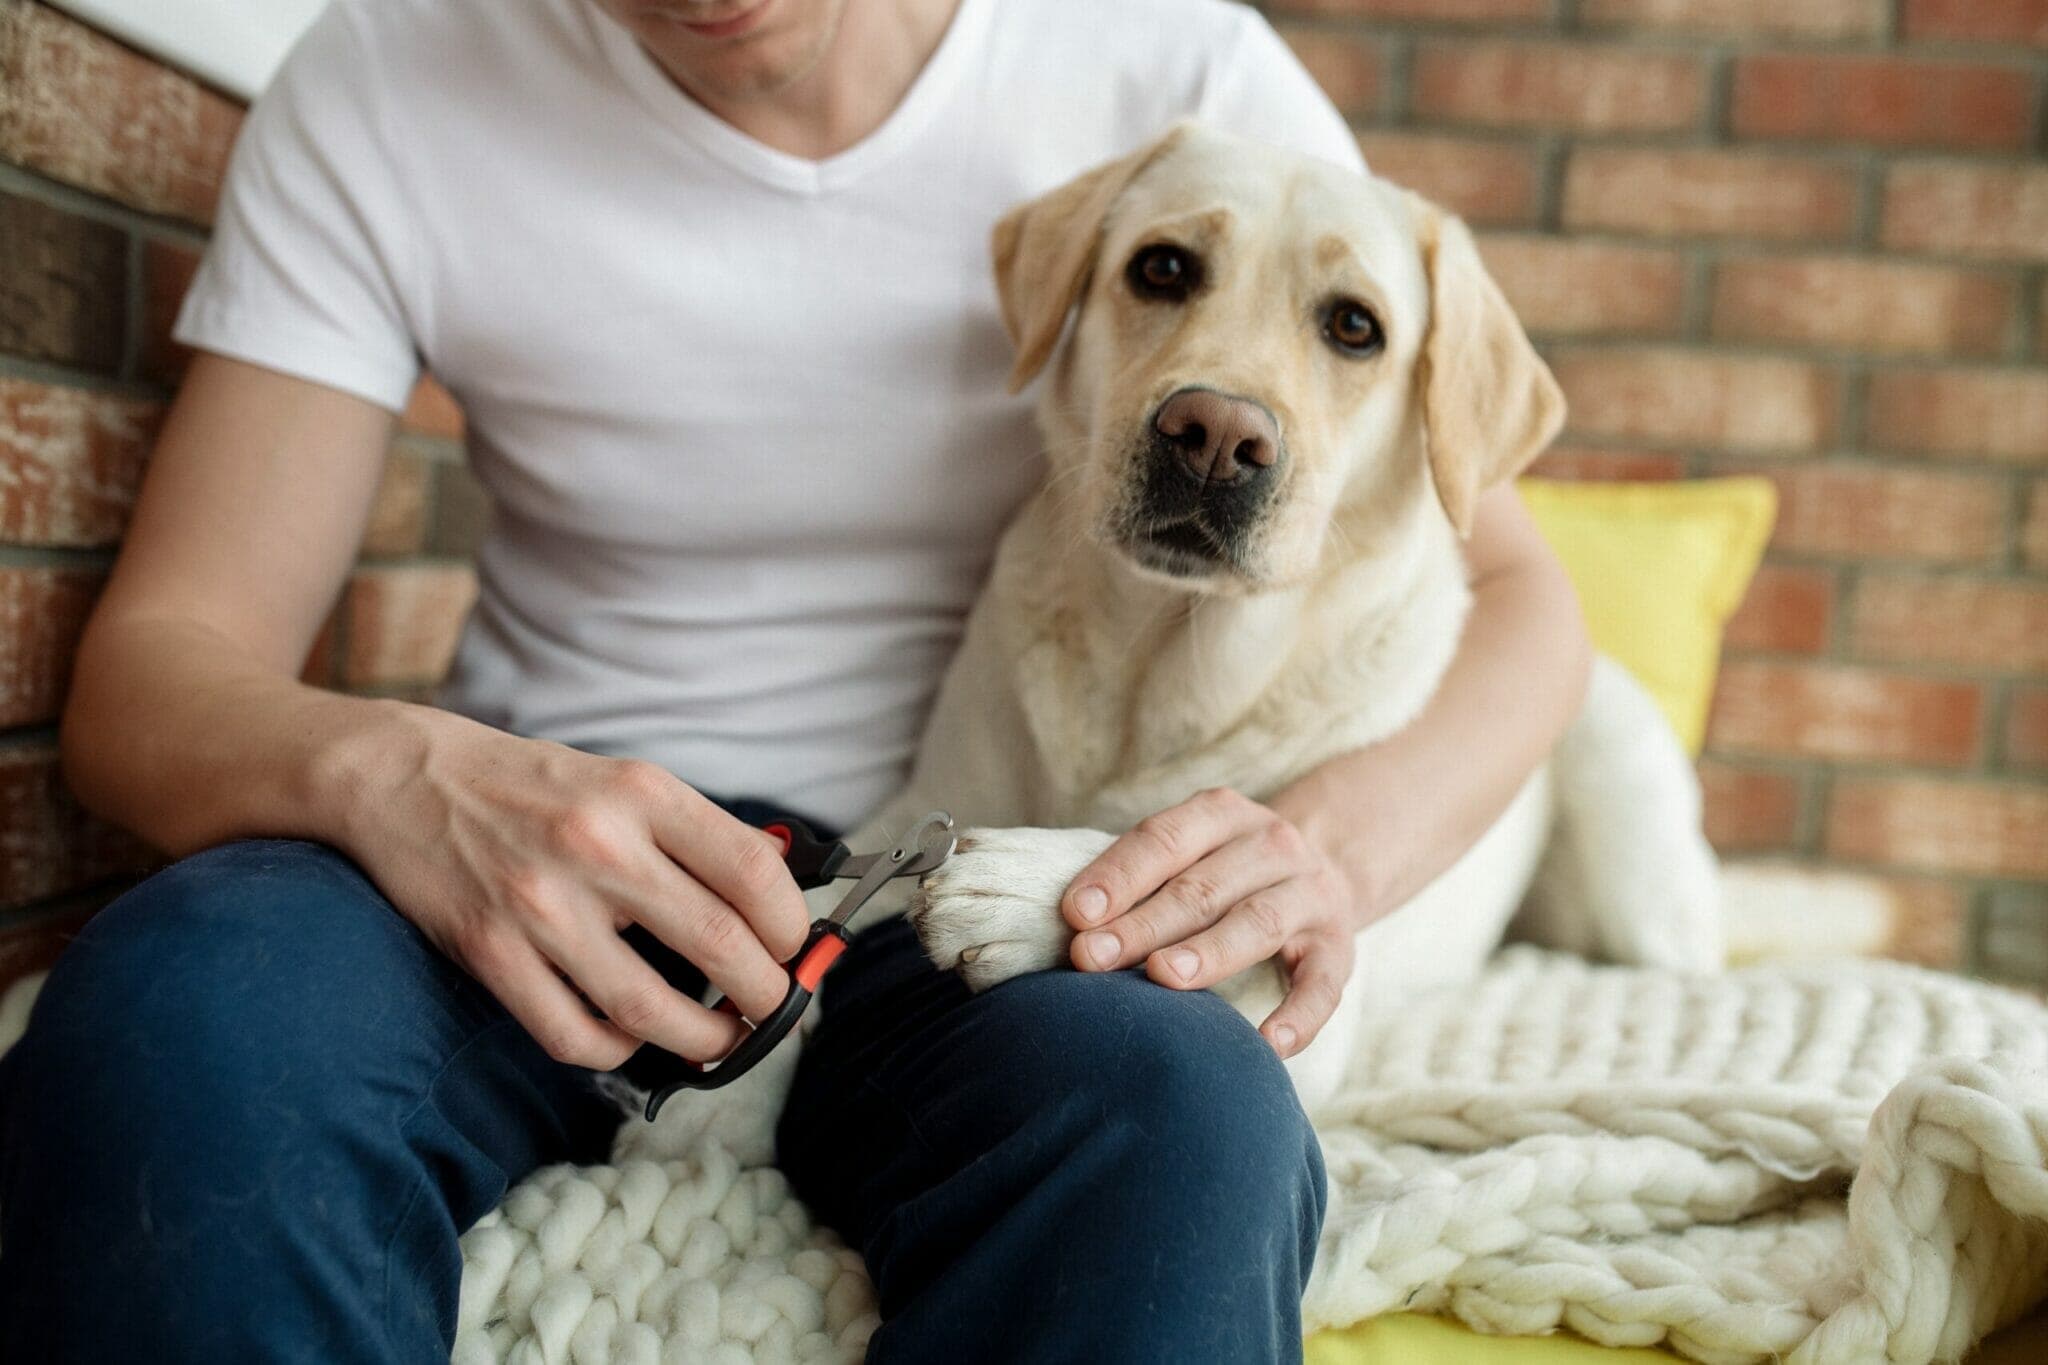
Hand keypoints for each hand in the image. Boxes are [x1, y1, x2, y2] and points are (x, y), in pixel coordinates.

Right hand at [335, 703, 810, 1070]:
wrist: (405, 778)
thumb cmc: (532, 787)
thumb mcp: (625, 781)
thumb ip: (696, 833)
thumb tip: (779, 886)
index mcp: (642, 794)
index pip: (754, 870)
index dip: (793, 926)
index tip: (797, 950)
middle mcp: (597, 845)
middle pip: (720, 945)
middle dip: (768, 995)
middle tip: (776, 1010)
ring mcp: (540, 904)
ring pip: (650, 1008)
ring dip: (704, 1040)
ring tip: (723, 1040)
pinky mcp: (490, 951)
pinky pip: (572, 1034)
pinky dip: (617, 1050)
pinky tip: (631, 1034)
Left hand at [1058, 787, 1356, 1058]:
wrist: (1326, 868)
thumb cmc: (1225, 869)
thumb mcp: (1192, 852)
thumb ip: (1142, 878)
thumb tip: (1072, 927)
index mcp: (1224, 815)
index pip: (1164, 839)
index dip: (1118, 875)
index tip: (1075, 914)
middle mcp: (1273, 846)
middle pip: (1202, 888)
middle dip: (1144, 924)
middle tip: (1093, 958)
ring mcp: (1311, 895)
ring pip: (1257, 924)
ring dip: (1209, 952)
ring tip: (1164, 978)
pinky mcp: (1339, 948)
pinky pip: (1322, 986)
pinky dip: (1298, 1017)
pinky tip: (1268, 1045)